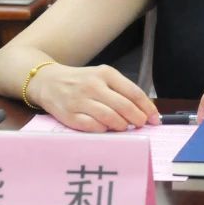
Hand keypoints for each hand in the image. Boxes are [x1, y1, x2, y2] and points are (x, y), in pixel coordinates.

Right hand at [31, 64, 159, 132]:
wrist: (48, 81)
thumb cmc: (81, 81)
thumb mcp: (101, 77)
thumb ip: (121, 90)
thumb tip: (144, 111)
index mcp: (105, 74)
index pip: (134, 92)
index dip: (148, 108)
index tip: (155, 119)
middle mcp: (93, 86)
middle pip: (124, 107)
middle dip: (137, 119)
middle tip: (141, 126)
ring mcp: (80, 100)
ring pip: (110, 118)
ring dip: (122, 126)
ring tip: (124, 127)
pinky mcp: (70, 115)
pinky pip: (93, 127)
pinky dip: (104, 130)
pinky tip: (106, 129)